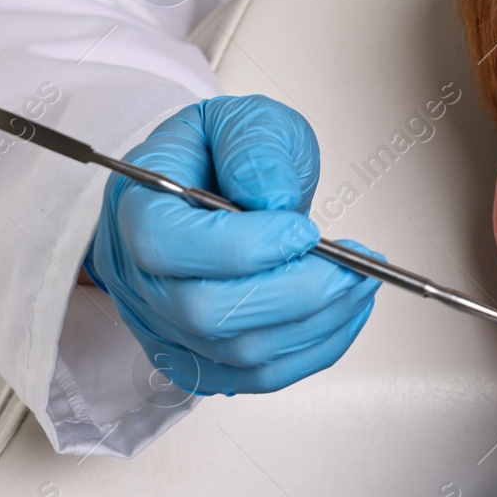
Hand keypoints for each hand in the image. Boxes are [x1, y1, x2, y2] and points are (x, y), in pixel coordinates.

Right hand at [84, 94, 382, 395]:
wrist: (215, 183)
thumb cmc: (220, 154)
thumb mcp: (241, 120)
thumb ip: (254, 146)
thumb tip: (272, 198)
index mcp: (136, 210)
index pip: (165, 245)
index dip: (240, 247)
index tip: (303, 230)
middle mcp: (140, 278)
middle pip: (205, 313)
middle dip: (295, 293)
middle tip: (352, 266)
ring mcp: (167, 326)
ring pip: (241, 353)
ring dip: (318, 322)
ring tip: (361, 281)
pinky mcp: (202, 358)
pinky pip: (261, 376)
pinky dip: (316, 348)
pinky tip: (346, 311)